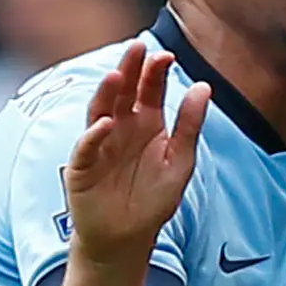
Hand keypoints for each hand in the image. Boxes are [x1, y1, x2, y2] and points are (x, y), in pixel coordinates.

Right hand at [64, 43, 210, 258]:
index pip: (150, 89)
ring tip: (117, 75)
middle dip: (129, 69)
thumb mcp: (181, 161)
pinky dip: (94, 135)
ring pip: (100, 111)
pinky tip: (106, 123)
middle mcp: (121, 127)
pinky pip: (86, 147)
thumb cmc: (154, 199)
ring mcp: (99, 144)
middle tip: (137, 48)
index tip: (166, 55)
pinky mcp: (83, 167)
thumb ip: (190, 124)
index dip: (156, 71)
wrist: (128, 238)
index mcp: (146, 122)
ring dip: (107, 93)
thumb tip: (203, 86)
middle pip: (123, 91)